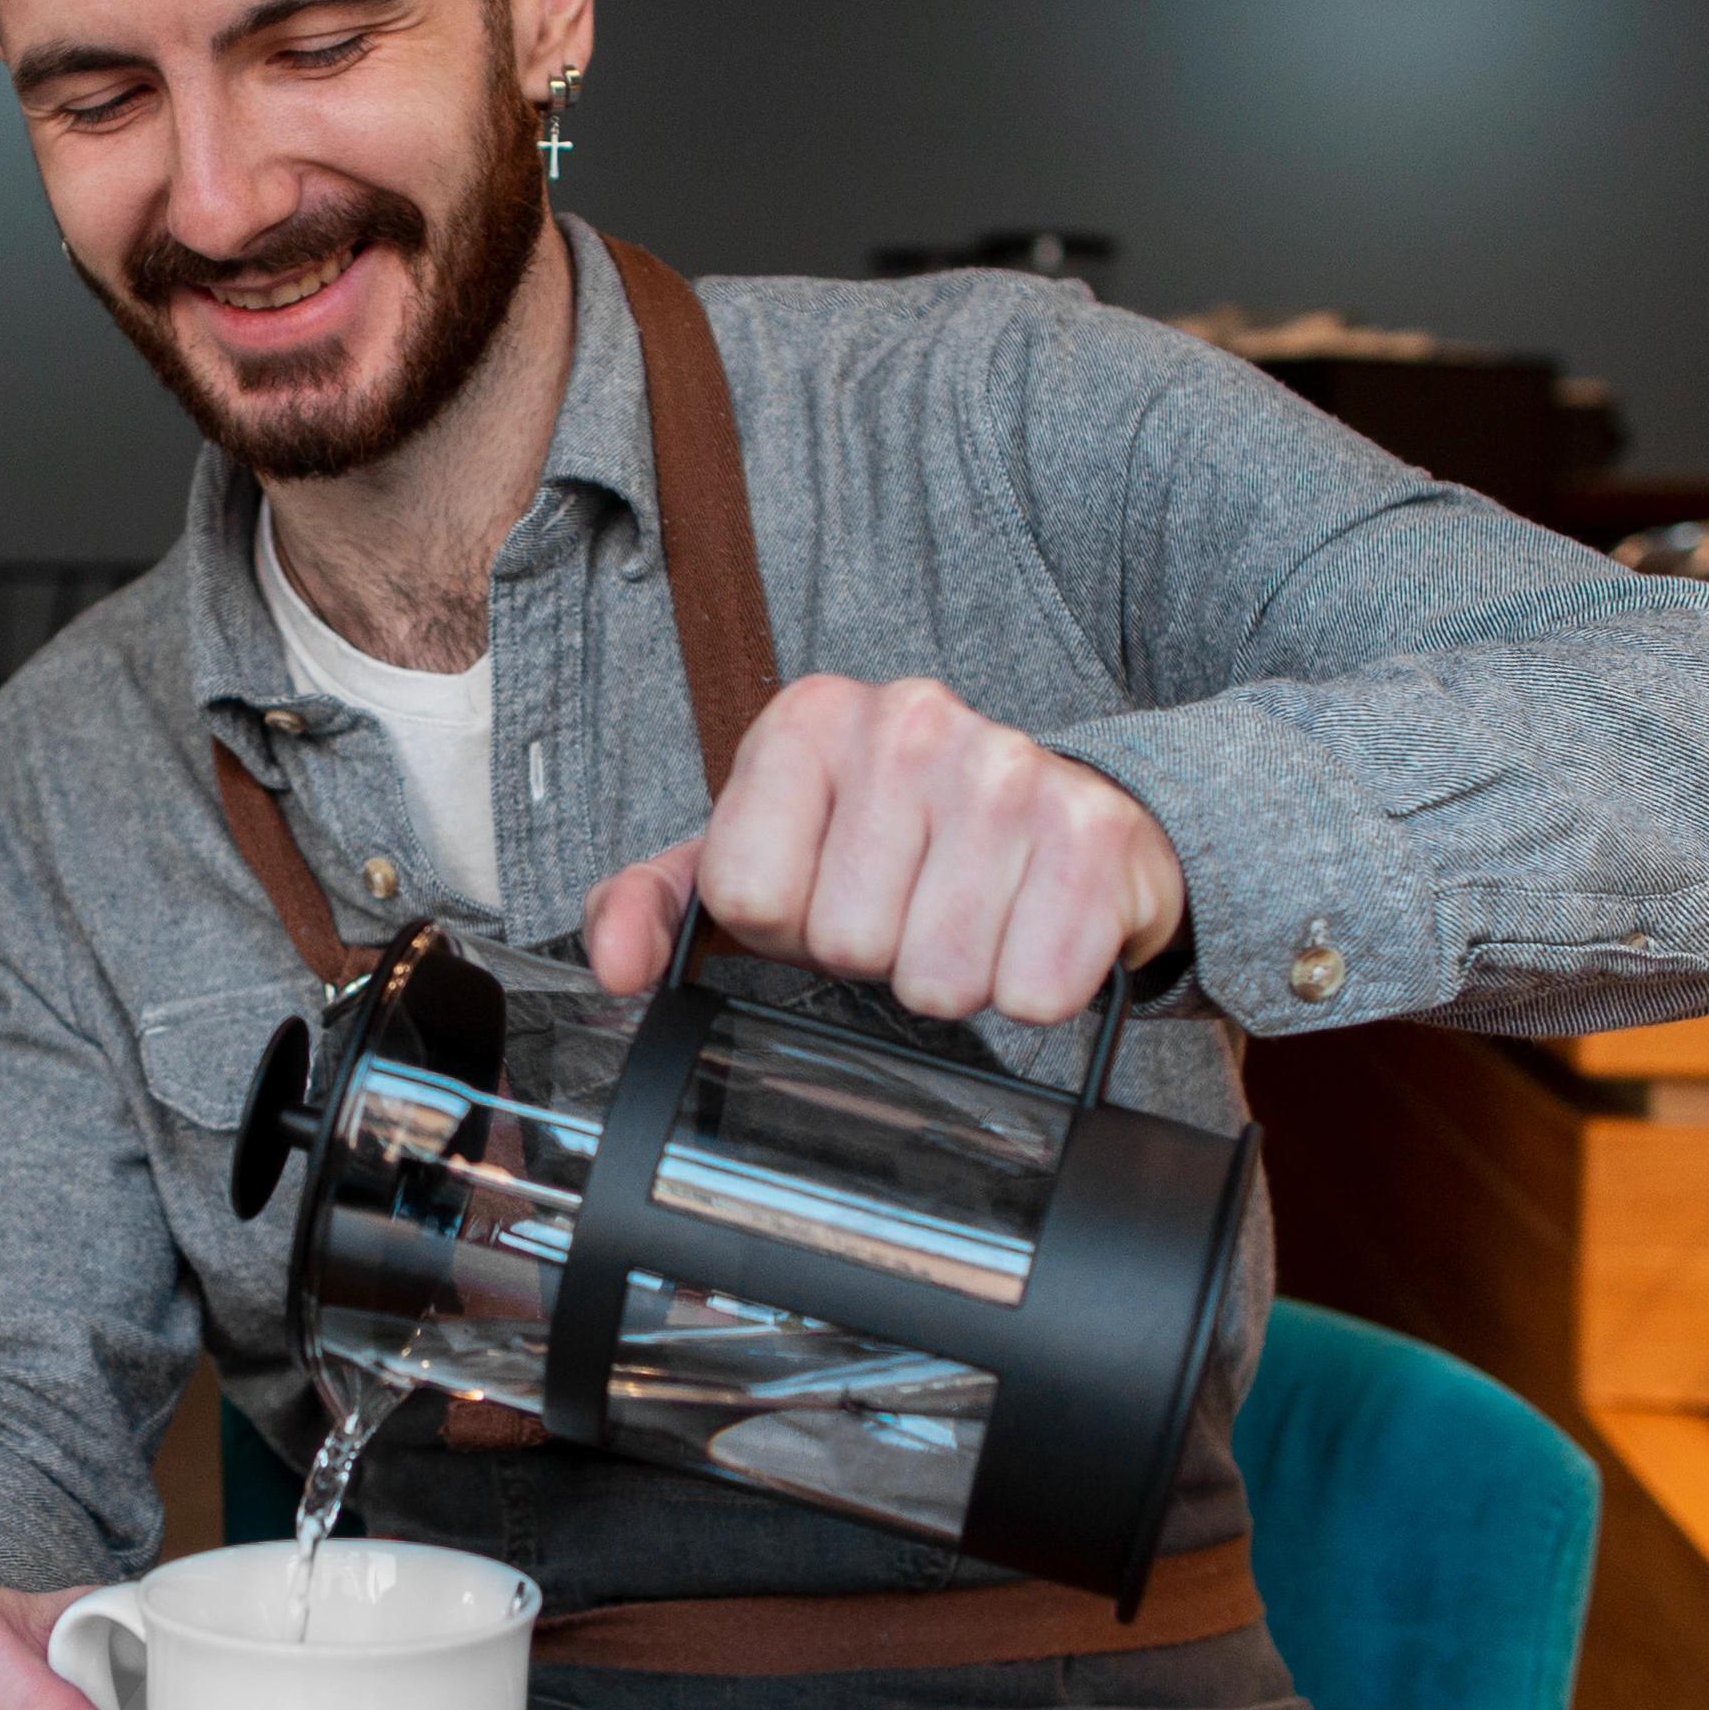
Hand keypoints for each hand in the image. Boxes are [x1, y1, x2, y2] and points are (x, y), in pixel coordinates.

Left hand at [584, 675, 1182, 1024]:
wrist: (1065, 818)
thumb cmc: (895, 846)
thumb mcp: (760, 859)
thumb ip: (657, 902)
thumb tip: (616, 965)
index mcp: (810, 719)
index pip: (749, 892)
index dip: (785, 922)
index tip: (824, 886)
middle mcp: (909, 722)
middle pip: (844, 942)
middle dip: (874, 954)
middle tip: (908, 906)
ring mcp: (1006, 770)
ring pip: (937, 979)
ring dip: (952, 977)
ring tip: (967, 916)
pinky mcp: (1092, 834)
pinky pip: (1032, 989)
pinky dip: (1031, 987)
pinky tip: (1030, 929)